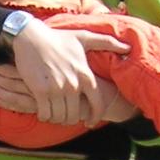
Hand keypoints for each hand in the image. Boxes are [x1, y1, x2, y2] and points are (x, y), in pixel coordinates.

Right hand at [0, 20, 129, 126]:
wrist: (31, 37)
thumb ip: (108, 43)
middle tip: (65, 116)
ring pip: (59, 117)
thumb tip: (129, 48)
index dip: (94, 117)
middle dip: (70, 119)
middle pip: (74, 115)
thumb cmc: (58, 38)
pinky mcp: (40, 91)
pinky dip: (44, 115)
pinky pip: (45, 114)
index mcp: (86, 75)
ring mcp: (56, 88)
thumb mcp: (84, 38)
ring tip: (54, 113)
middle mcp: (73, 84)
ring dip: (56, 118)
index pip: (97, 105)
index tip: (89, 123)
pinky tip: (43, 110)